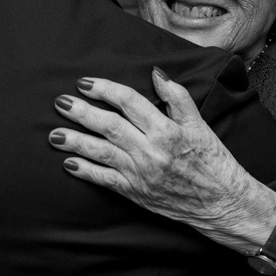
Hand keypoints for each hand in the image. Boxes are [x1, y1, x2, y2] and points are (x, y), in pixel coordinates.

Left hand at [49, 69, 263, 245]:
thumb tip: (156, 73)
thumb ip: (177, 97)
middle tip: (60, 102)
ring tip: (54, 134)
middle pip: (109, 126)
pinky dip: (86, 171)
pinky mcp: (136, 192)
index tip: (85, 83)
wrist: (222, 203)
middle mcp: (151, 152)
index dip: (105, 89)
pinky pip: (106, 180)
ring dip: (76, 142)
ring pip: (102, 153)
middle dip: (82, 113)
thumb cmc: (213, 161)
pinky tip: (69, 163)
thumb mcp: (200, 124)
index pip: (129, 102)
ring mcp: (141, 174)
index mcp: (167, 130)